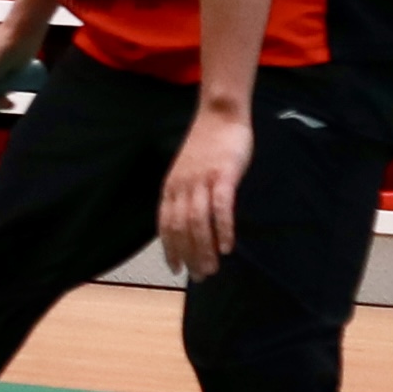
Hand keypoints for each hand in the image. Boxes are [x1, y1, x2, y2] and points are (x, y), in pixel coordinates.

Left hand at [159, 106, 253, 279]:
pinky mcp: (223, 175)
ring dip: (204, 249)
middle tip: (200, 276)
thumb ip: (187, 194)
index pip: (165, 224)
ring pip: (198, 222)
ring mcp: (202, 180)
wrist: (220, 115)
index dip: (169, 248)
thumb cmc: (207, 146)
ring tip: (212, 269)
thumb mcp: (188, 171)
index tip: (176, 269)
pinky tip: (227, 247)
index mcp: (171, 186)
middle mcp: (182, 186)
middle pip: (181, 228)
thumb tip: (190, 223)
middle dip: (188, 256)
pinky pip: (220, 207)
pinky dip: (222, 229)